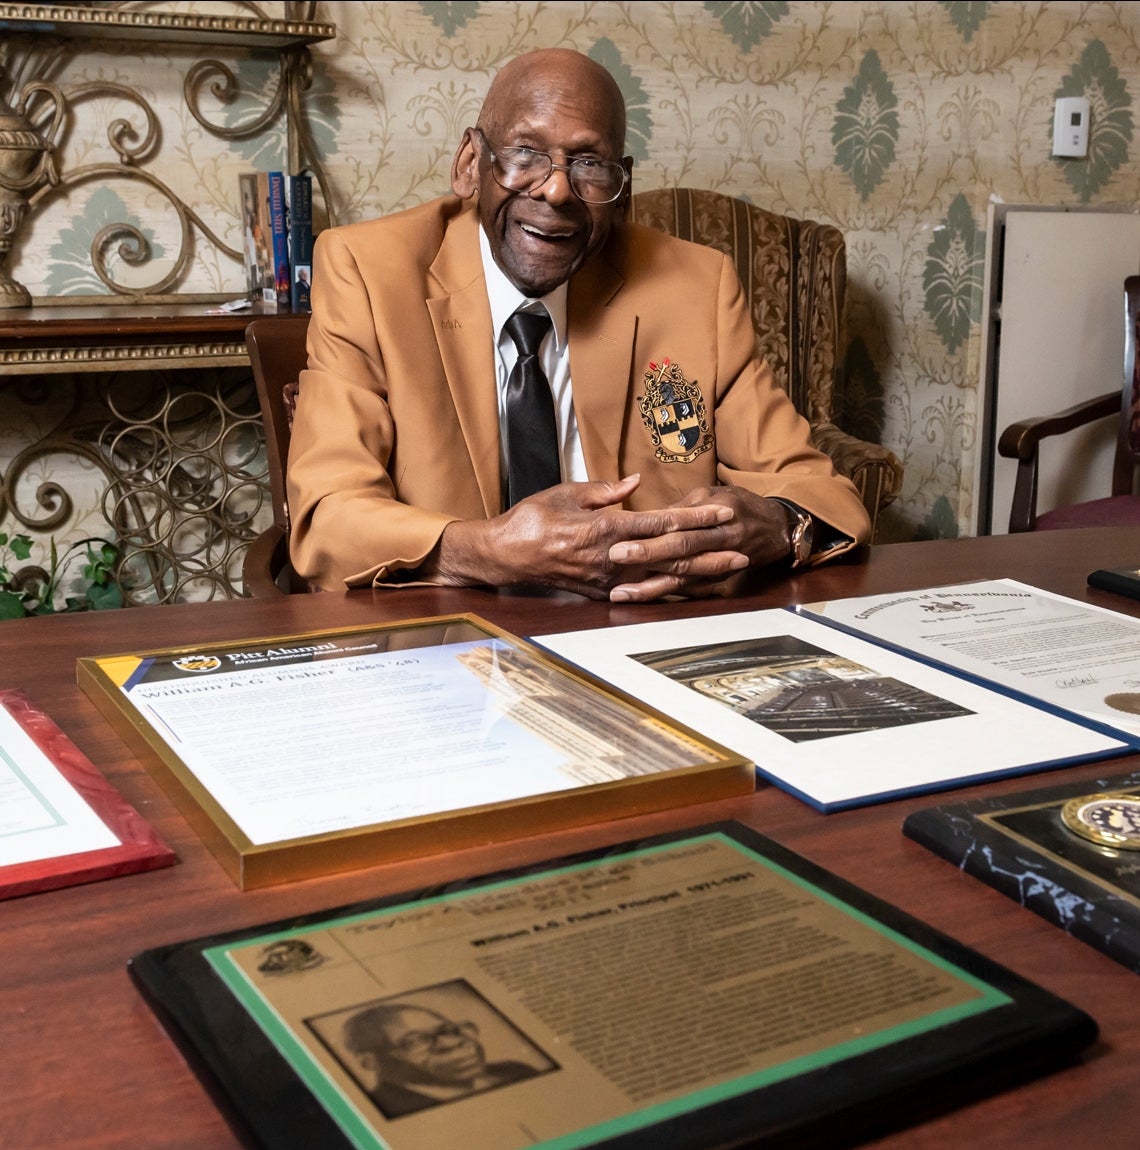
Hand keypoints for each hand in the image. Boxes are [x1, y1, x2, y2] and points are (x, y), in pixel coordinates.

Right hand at [419, 475, 738, 598]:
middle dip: (710, 549)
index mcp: (606, 528)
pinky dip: (672, 589)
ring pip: (664, 577)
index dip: (695, 517)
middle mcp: (613, 557)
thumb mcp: (567, 493)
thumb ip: (605, 491)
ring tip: (730, 570)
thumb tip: (635, 483)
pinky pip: (644, 592)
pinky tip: (695, 589)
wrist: (505, 555)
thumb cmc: (532, 518)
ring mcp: (609, 579)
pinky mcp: (602, 592)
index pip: (661, 522)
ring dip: (700, 573)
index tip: (722, 511)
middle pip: (671, 554)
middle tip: (743, 547)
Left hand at [606, 487, 793, 601]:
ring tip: (621, 593)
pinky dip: (667, 596)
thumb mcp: (713, 495)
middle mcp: (720, 540)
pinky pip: (691, 591)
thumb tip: (652, 517)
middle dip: (647, 555)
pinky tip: (644, 600)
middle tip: (615, 557)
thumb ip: (681, 508)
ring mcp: (721, 563)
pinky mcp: (720, 580)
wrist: (778, 529)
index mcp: (717, 513)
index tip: (622, 534)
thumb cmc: (740, 506)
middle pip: (680, 549)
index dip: (651, 530)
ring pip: (683, 577)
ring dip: (651, 587)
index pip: (678, 522)